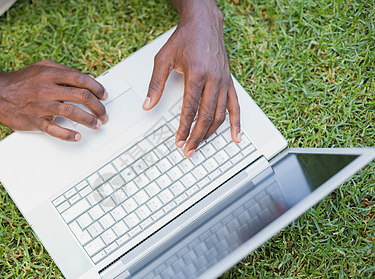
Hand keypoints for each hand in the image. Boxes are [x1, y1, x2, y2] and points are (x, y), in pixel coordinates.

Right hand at [0, 60, 107, 140]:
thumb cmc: (21, 81)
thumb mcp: (42, 67)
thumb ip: (62, 71)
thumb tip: (85, 79)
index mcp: (51, 74)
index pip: (81, 79)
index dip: (97, 88)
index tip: (104, 96)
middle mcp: (47, 89)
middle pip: (81, 96)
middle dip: (98, 107)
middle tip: (103, 114)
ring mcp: (41, 106)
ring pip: (71, 112)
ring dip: (88, 120)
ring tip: (96, 125)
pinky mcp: (34, 121)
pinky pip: (54, 129)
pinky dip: (67, 134)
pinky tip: (77, 136)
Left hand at [143, 1, 240, 156]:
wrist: (204, 23)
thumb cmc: (185, 39)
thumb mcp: (163, 58)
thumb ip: (155, 84)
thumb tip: (147, 105)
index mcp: (197, 74)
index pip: (190, 109)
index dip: (184, 128)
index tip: (179, 141)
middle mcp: (214, 80)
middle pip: (206, 116)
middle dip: (197, 136)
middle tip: (189, 150)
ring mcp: (224, 82)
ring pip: (221, 114)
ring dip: (211, 133)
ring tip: (201, 145)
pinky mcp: (230, 82)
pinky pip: (235, 106)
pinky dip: (236, 123)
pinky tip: (236, 136)